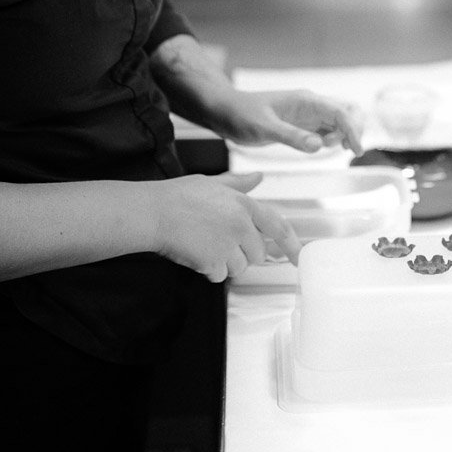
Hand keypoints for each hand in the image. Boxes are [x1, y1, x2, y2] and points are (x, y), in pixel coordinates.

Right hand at [147, 171, 301, 281]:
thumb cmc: (178, 196)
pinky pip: (219, 275)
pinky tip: (195, 254)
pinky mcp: (214, 261)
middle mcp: (241, 224)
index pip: (277, 226)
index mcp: (244, 204)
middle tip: (217, 242)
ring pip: (240, 267)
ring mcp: (228, 244)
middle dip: (242, 253)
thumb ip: (239, 184)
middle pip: (258, 253)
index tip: (299, 257)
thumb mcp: (213, 183)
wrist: (152, 213)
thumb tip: (258, 176)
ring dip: (224, 263)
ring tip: (203, 245)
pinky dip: (208, 270)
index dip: (291, 243)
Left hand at [223, 89, 364, 154]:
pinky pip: (326, 130)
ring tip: (327, 149)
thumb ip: (291, 136)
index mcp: (306, 101)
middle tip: (344, 149)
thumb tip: (319, 146)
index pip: (340, 112)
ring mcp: (307, 115)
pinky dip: (333, 139)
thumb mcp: (264, 128)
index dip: (353, 130)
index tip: (356, 150)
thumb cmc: (241, 115)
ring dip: (343, 135)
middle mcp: (311, 106)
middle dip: (353, 130)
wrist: (225, 112)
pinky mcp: (301, 126)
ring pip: (339, 122)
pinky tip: (324, 149)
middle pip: (347, 112)